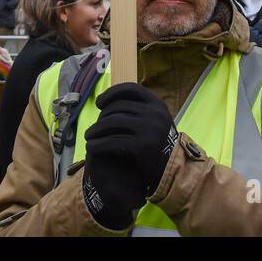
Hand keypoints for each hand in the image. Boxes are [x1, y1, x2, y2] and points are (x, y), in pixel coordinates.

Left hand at [81, 84, 176, 226]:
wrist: (173, 172)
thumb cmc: (160, 145)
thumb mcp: (156, 121)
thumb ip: (141, 109)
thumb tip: (114, 96)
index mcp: (158, 104)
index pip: (130, 89)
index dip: (111, 93)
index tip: (99, 103)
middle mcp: (154, 113)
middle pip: (117, 107)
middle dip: (100, 117)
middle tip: (92, 128)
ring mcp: (149, 128)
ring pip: (111, 123)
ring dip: (95, 130)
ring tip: (88, 136)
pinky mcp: (141, 146)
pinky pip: (112, 141)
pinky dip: (98, 144)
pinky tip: (91, 147)